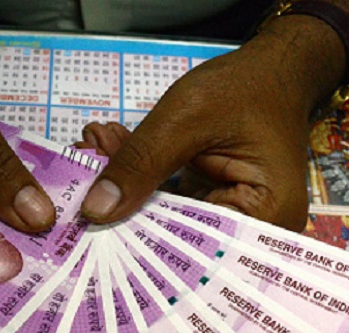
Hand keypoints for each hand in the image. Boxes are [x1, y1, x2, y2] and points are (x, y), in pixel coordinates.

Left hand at [79, 16, 345, 231]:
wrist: (272, 69)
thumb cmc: (244, 87)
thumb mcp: (187, 119)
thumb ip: (141, 164)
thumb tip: (94, 212)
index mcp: (266, 217)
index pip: (193, 246)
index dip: (138, 238)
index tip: (87, 222)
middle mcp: (253, 233)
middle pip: (178, 238)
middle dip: (124, 211)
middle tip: (76, 183)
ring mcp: (233, 220)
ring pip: (167, 222)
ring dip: (128, 191)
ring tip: (89, 156)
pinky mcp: (213, 206)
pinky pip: (171, 206)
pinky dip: (141, 182)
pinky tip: (106, 156)